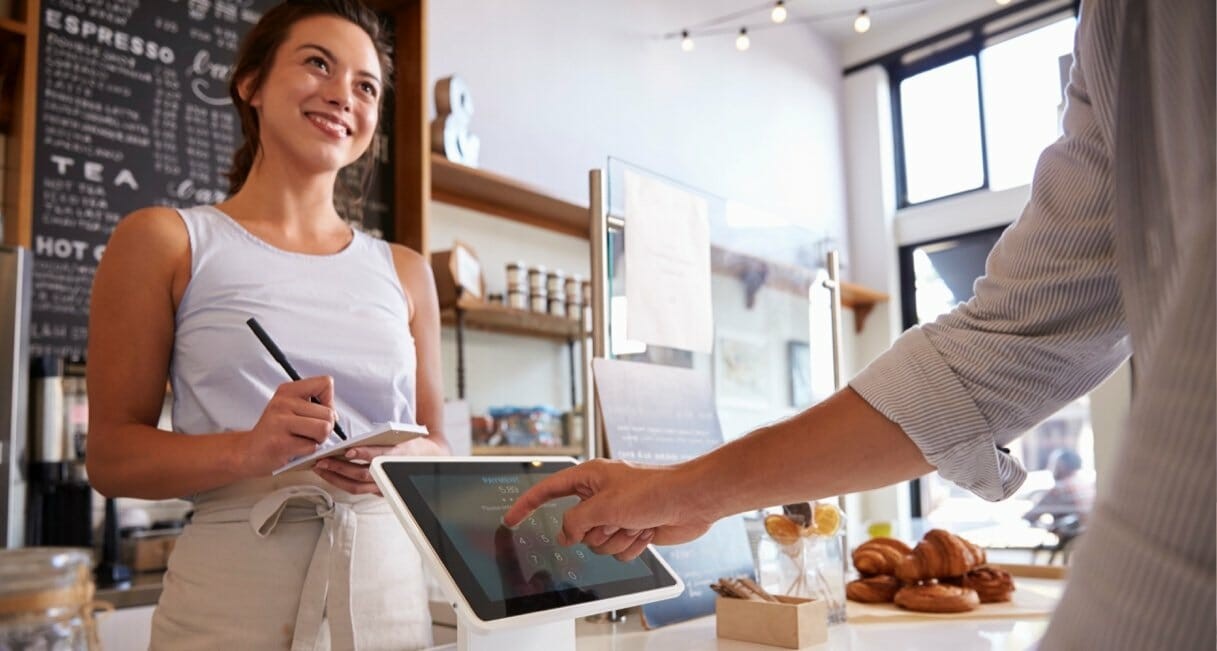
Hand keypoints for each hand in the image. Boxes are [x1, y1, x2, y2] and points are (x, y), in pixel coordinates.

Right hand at [239, 376, 337, 476]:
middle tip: (308, 433)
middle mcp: (283, 402)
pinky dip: (307, 451)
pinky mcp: (281, 443)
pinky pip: (312, 447)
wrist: (248, 451)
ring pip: (324, 429)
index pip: (325, 383)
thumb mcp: (290, 408)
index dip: (329, 401)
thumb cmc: (275, 431)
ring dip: (318, 440)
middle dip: (325, 427)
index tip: (317, 412)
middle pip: (329, 413)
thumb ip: (314, 405)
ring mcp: (280, 422)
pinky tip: (293, 449)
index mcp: (288, 390)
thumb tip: (335, 416)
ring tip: (303, 440)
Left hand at [313, 435, 449, 494]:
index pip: (379, 457)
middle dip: (339, 468)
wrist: (427, 461)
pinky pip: (357, 490)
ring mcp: (384, 486)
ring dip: (335, 478)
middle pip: (362, 475)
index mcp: (398, 456)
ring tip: (321, 468)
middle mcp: (390, 474)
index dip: (364, 454)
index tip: (349, 450)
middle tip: (323, 460)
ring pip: (356, 487)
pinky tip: (330, 475)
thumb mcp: (402, 436)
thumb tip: (354, 444)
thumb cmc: (411, 445)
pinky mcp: (379, 491)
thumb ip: (382, 439)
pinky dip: (341, 483)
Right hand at [502, 459, 718, 560]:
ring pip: (597, 544)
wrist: (691, 501)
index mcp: (590, 477)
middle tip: (616, 519)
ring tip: (636, 523)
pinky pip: (617, 552)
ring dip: (617, 539)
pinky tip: (647, 530)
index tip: (510, 519)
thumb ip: (576, 522)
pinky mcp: (632, 530)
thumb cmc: (655, 490)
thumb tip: (566, 535)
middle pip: (576, 528)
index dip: (527, 505)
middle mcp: (600, 496)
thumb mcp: (605, 506)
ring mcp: (617, 515)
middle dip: (596, 531)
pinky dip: (632, 545)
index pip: (548, 490)